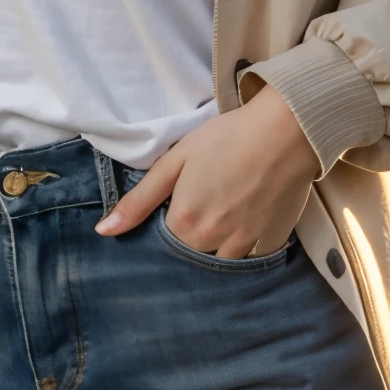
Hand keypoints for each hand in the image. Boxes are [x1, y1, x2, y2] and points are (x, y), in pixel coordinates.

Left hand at [94, 83, 317, 258]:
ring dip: (218, 243)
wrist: (286, 129)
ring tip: (227, 208)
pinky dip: (246, 245)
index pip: (164, 241)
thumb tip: (103, 232)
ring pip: (221, 260)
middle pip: (192, 253)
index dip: (169, 221)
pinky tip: (249, 215)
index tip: (179, 201)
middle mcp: (213, 242)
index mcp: (185, 220)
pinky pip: (251, 258)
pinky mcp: (272, 243)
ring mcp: (245, 246)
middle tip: (205, 200)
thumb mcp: (177, 159)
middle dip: (192, 234)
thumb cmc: (227, 137)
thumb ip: (140, 199)